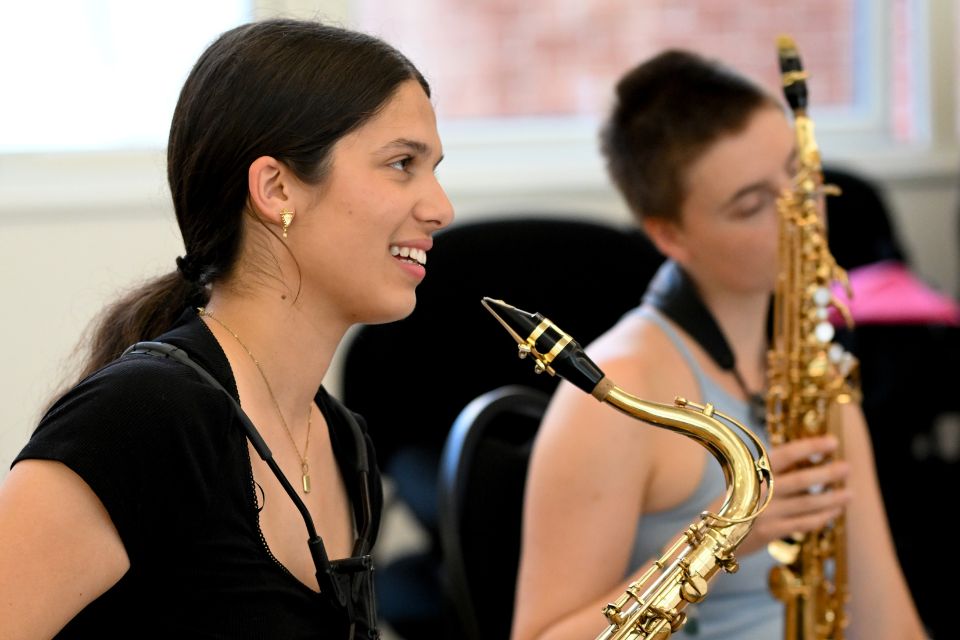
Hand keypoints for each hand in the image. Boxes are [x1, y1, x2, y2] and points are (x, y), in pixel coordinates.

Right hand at [738, 435, 850, 555]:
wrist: (709, 534)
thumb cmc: (732, 502)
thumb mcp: (743, 479)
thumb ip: (771, 472)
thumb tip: (809, 461)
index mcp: (752, 471)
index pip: (785, 455)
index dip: (810, 447)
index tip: (832, 442)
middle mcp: (760, 491)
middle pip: (801, 480)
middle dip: (827, 473)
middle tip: (847, 467)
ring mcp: (765, 513)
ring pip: (808, 505)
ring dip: (832, 498)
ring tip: (850, 493)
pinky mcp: (770, 533)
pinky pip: (804, 524)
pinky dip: (822, 518)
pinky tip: (834, 512)